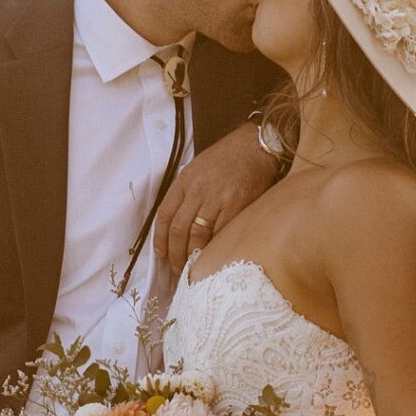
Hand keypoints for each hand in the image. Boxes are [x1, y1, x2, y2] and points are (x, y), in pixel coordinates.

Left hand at [155, 125, 276, 276]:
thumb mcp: (197, 168)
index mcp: (184, 180)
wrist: (255, 147)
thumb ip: (186, 193)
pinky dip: (213, 248)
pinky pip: (220, 233)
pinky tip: (211, 257)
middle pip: (179, 229)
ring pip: (197, 235)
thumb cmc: (226, 159)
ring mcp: (217, 198)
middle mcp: (197, 190)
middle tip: (177, 268)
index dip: (160, 239)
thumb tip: (176, 225)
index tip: (160, 254)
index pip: (164, 214)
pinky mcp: (236, 206)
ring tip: (192, 267)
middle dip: (175, 254)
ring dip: (192, 255)